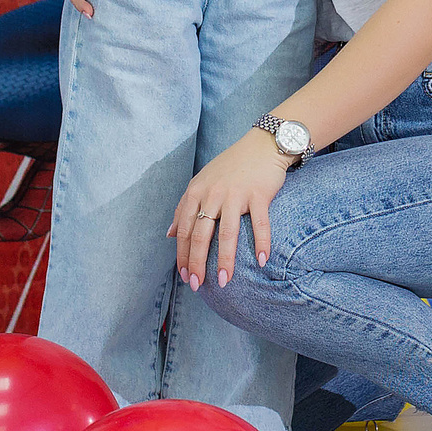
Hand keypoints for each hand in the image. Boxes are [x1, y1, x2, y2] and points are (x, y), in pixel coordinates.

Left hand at [169, 132, 288, 287]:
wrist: (262, 145)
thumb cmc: (231, 166)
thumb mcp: (201, 182)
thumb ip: (184, 207)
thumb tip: (169, 234)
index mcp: (196, 192)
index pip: (183, 230)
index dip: (182, 256)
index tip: (184, 276)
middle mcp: (213, 194)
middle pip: (200, 235)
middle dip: (197, 264)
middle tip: (197, 285)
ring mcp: (236, 195)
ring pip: (227, 234)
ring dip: (224, 261)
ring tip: (223, 282)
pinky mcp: (259, 195)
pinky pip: (259, 224)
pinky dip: (261, 244)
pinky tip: (262, 262)